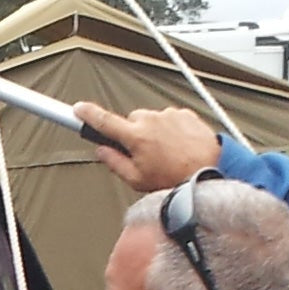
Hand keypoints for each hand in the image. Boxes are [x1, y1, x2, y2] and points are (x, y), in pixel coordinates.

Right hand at [73, 102, 219, 190]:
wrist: (211, 171)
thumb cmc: (176, 179)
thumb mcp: (137, 180)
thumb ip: (114, 163)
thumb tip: (101, 151)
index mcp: (136, 137)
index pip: (104, 121)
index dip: (87, 114)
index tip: (77, 109)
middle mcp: (151, 120)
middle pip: (129, 120)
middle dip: (132, 133)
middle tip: (143, 153)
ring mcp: (169, 115)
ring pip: (150, 119)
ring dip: (153, 131)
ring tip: (167, 152)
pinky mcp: (185, 113)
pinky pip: (169, 117)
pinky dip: (170, 128)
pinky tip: (179, 145)